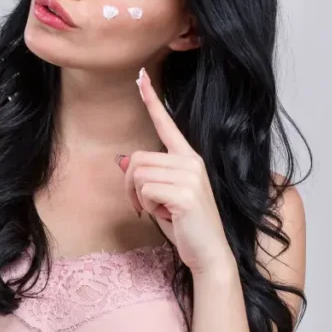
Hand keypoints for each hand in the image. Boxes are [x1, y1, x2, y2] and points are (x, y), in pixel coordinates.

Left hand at [117, 68, 234, 275]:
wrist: (209, 254)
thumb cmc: (186, 226)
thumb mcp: (161, 197)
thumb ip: (146, 176)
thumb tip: (122, 158)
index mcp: (188, 158)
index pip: (167, 124)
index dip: (152, 100)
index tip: (141, 76)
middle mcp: (191, 161)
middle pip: (137, 158)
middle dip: (130, 185)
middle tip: (143, 205)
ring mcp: (190, 175)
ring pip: (137, 174)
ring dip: (138, 198)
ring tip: (159, 210)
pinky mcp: (185, 192)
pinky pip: (144, 190)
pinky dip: (145, 206)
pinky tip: (165, 215)